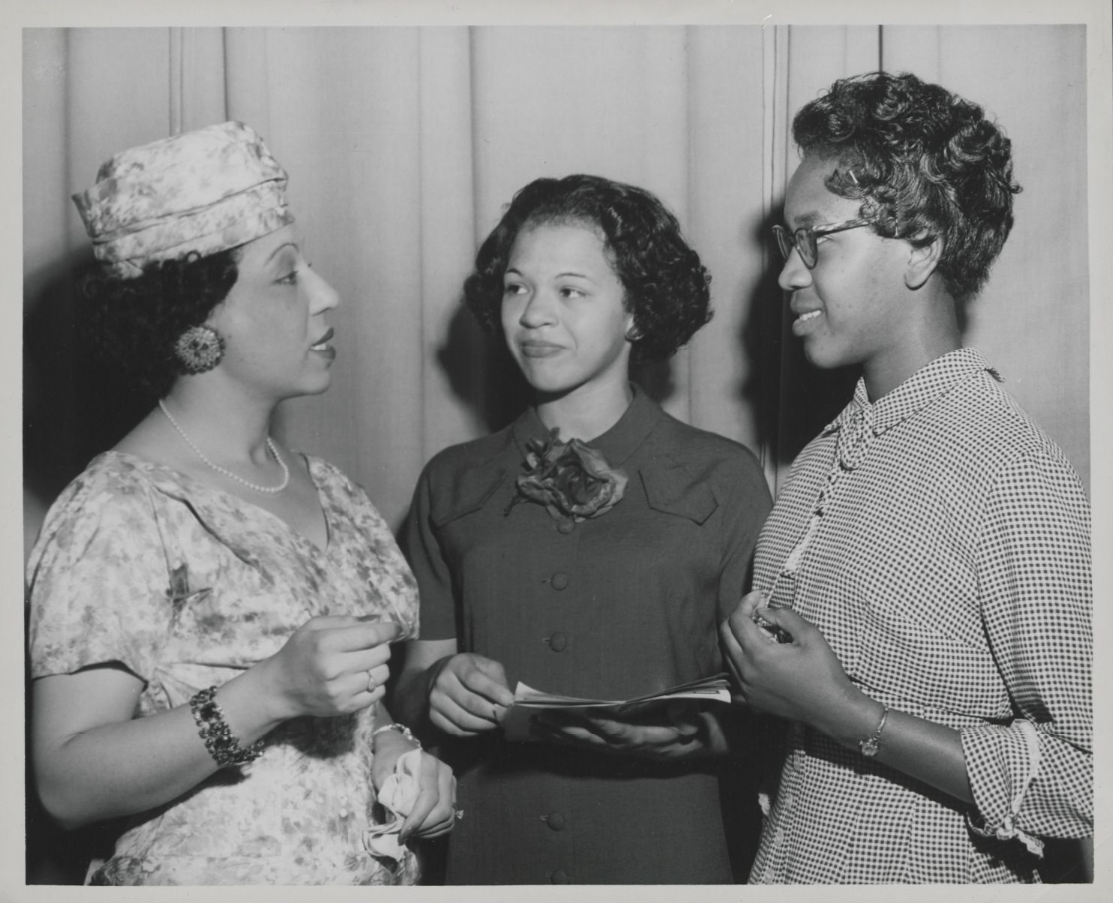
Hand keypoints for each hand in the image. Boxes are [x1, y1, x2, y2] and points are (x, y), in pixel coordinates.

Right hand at [258, 616, 399, 721]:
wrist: (280, 688)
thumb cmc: (299, 652)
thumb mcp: (314, 627)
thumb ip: (347, 620)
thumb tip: (379, 619)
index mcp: (326, 644)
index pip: (371, 635)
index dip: (389, 630)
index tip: (395, 628)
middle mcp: (334, 669)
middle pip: (381, 654)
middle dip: (381, 646)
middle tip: (370, 646)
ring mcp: (340, 691)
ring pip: (383, 673)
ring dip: (378, 665)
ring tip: (363, 663)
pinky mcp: (344, 707)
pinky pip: (378, 693)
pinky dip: (376, 684)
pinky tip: (361, 678)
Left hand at [371, 732, 456, 841]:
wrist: (398, 748)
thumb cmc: (388, 760)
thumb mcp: (381, 773)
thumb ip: (387, 795)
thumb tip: (395, 823)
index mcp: (428, 764)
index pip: (429, 797)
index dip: (418, 819)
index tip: (403, 833)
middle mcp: (444, 772)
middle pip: (443, 809)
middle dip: (424, 828)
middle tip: (406, 835)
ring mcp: (450, 782)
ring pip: (448, 816)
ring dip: (430, 831)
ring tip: (412, 832)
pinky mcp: (451, 791)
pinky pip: (450, 817)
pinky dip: (437, 829)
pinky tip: (421, 830)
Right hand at [426, 653, 514, 735]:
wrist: (439, 675)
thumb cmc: (469, 670)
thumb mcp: (485, 666)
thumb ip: (498, 680)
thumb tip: (509, 701)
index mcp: (457, 664)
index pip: (475, 680)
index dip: (494, 692)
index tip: (509, 702)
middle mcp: (442, 681)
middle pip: (471, 703)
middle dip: (493, 712)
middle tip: (507, 717)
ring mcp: (435, 700)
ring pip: (464, 720)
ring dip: (485, 725)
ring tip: (497, 723)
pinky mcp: (433, 716)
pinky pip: (456, 730)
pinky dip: (473, 732)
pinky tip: (482, 727)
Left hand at [530, 701, 706, 760]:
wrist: (699, 747)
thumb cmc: (696, 727)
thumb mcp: (697, 719)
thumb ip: (687, 716)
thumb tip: (680, 713)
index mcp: (647, 740)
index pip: (619, 733)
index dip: (600, 725)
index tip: (581, 712)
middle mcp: (628, 749)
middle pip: (591, 741)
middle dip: (565, 730)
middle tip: (541, 717)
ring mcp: (619, 751)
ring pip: (583, 745)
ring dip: (558, 735)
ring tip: (534, 724)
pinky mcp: (613, 749)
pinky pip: (585, 745)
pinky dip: (565, 738)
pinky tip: (547, 731)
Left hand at [719, 591, 859, 733]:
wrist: (833, 709)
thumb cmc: (824, 672)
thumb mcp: (810, 635)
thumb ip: (783, 616)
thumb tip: (763, 611)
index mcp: (759, 654)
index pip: (737, 620)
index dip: (746, 602)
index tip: (759, 595)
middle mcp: (746, 672)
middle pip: (725, 634)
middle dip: (739, 616)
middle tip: (758, 610)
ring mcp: (745, 688)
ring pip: (727, 653)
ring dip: (738, 637)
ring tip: (760, 632)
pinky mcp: (750, 700)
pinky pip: (733, 675)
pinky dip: (738, 660)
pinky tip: (754, 657)